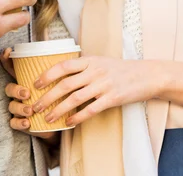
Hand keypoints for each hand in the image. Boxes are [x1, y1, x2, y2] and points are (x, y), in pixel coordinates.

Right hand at [0, 48, 57, 142]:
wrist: (58, 122)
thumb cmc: (59, 99)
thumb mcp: (61, 84)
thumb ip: (63, 73)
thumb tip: (73, 53)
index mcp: (27, 81)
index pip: (12, 68)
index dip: (6, 59)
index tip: (9, 52)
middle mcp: (19, 93)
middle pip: (10, 88)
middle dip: (16, 90)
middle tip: (27, 93)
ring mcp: (19, 107)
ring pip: (11, 105)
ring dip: (19, 107)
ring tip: (30, 110)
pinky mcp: (20, 122)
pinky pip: (13, 122)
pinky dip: (19, 122)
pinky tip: (27, 122)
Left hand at [31, 56, 153, 126]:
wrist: (147, 75)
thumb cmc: (121, 70)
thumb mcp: (101, 62)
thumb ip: (83, 67)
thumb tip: (60, 75)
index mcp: (90, 60)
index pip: (63, 66)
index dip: (47, 75)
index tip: (36, 84)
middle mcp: (95, 71)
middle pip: (65, 85)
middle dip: (48, 97)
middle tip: (35, 106)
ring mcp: (104, 85)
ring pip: (75, 99)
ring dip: (59, 110)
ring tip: (48, 118)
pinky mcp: (112, 98)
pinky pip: (91, 109)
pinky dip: (78, 117)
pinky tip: (69, 122)